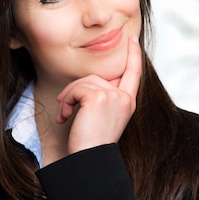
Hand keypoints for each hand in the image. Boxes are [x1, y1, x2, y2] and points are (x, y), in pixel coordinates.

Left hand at [56, 36, 141, 153]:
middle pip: (96, 77)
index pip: (134, 73)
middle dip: (76, 90)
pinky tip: (66, 116)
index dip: (134, 55)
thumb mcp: (104, 117)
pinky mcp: (98, 97)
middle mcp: (124, 98)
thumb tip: (90, 82)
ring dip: (68, 98)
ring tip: (65, 116)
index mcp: (128, 102)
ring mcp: (113, 96)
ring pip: (84, 82)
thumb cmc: (92, 143)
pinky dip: (66, 101)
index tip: (132, 40)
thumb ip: (105, 96)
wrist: (89, 159)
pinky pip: (76, 89)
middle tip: (65, 107)